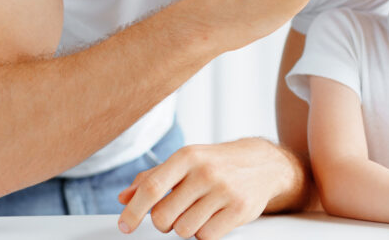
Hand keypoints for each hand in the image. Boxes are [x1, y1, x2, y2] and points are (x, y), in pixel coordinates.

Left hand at [116, 138, 295, 239]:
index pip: (152, 187)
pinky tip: (212, 218)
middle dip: (164, 221)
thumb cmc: (218, 163)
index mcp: (187, 156)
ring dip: (186, 227)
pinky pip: (206, 237)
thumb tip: (125, 197)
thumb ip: (153, 178)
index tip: (125, 225)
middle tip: (174, 213)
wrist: (264, 163)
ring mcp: (224, 190)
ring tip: (197, 212)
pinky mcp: (239, 209)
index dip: (134, 211)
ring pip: (184, 230)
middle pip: (164, 216)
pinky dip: (204, 233)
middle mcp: (205, 171)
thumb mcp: (186, 161)